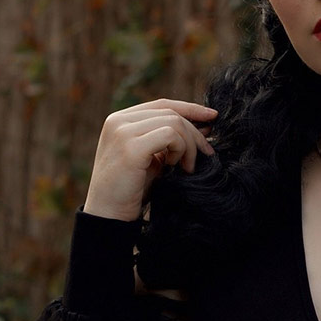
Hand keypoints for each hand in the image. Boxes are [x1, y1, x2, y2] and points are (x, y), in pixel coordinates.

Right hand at [84, 98, 217, 221]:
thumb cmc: (131, 190)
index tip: (212, 117)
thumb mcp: (152, 158)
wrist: (108, 215)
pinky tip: (175, 167)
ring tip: (187, 166)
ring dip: (189, 145)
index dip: (190, 109)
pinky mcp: (131, 147)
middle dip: (195, 132)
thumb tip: (205, 126)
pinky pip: (170, 135)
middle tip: (207, 153)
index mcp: (120, 120)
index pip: (163, 105)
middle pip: (171, 113)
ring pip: (174, 122)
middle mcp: (118, 121)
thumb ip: (169, 140)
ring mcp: (122, 132)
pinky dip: (180, 150)